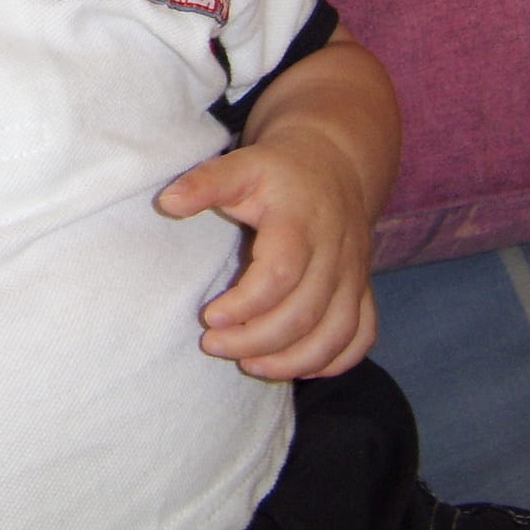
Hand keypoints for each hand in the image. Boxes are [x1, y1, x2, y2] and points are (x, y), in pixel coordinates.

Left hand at [156, 127, 378, 380]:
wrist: (334, 163)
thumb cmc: (278, 171)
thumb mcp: (240, 165)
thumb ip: (205, 183)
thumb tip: (167, 203)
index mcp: (300, 222)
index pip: (280, 275)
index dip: (244, 304)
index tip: (208, 316)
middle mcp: (334, 252)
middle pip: (305, 313)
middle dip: (257, 341)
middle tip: (213, 345)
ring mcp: (354, 273)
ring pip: (337, 333)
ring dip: (294, 360)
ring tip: (250, 366)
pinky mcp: (362, 287)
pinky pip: (361, 334)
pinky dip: (335, 360)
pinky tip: (297, 366)